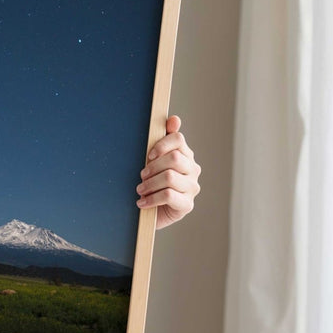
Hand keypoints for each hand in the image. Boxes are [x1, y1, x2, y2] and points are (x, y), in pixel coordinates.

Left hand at [137, 115, 200, 229]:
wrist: (149, 212)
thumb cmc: (151, 182)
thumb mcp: (152, 160)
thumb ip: (162, 139)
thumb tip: (175, 119)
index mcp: (185, 154)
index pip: (178, 139)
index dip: (161, 144)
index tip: (149, 155)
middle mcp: (193, 169)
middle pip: (174, 158)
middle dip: (153, 167)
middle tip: (141, 175)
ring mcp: (192, 187)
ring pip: (170, 177)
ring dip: (149, 183)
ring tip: (140, 189)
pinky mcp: (187, 204)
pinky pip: (169, 195)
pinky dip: (151, 198)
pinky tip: (142, 202)